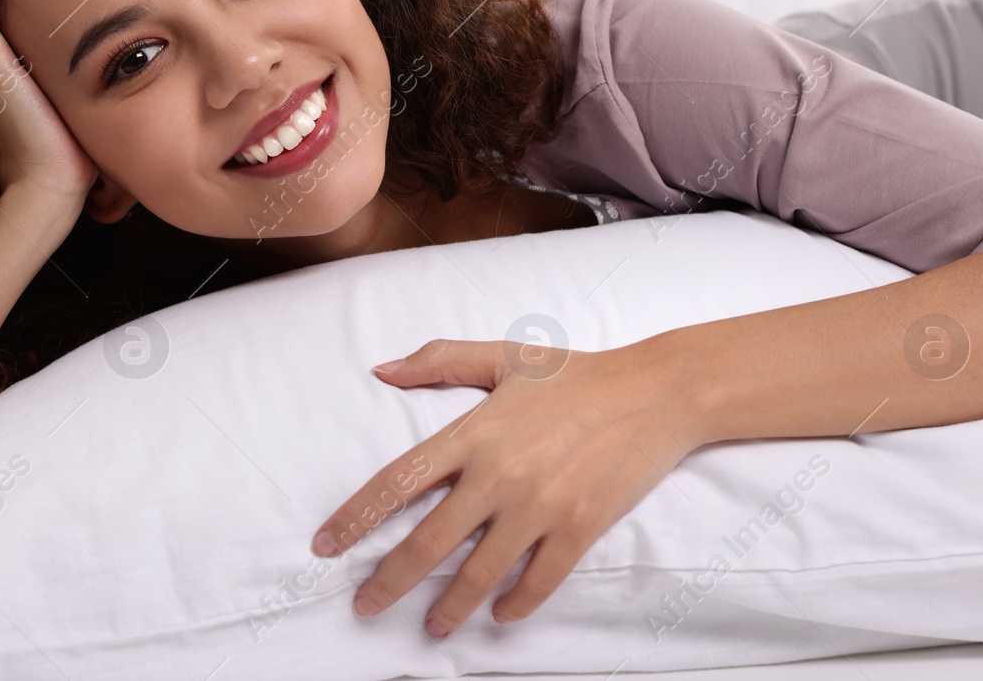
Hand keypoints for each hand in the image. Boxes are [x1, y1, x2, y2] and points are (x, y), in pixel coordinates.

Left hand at [310, 337, 703, 637]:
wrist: (657, 392)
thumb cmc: (577, 371)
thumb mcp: (505, 356)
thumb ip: (440, 360)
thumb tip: (381, 369)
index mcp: (474, 432)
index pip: (398, 482)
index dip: (356, 517)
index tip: (325, 546)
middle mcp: (499, 474)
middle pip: (428, 542)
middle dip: (388, 582)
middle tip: (363, 607)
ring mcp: (540, 506)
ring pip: (479, 573)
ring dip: (449, 608)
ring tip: (430, 627)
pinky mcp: (579, 528)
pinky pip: (537, 581)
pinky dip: (514, 605)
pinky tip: (498, 616)